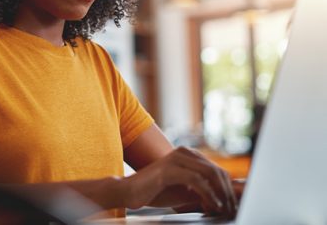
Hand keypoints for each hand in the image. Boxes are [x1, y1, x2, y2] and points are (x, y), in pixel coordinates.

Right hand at [121, 147, 237, 217]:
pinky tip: (211, 205)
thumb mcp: (184, 191)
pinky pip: (196, 180)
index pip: (217, 170)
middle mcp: (184, 152)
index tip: (233, 205)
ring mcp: (176, 158)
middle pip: (217, 171)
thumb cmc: (155, 191)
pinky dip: (207, 194)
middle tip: (232, 210)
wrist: (129, 191)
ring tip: (223, 209)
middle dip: (228, 192)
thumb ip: (202, 191)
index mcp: (189, 155)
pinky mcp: (169, 169)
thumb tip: (224, 199)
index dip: (229, 189)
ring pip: (209, 174)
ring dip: (220, 194)